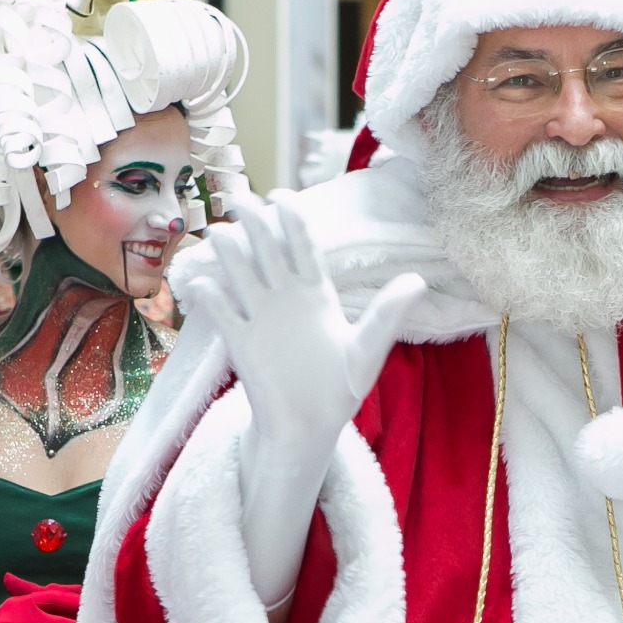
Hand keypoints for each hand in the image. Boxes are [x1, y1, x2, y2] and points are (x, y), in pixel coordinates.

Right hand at [185, 194, 425, 448]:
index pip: (302, 245)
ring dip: (229, 253)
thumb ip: (388, 313)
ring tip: (219, 232)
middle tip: (239, 198)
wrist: (310, 426)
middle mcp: (285, 298)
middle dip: (254, 222)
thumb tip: (418, 281)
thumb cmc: (339, 388)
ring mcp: (261, 318)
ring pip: (241, 274)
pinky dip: (211, 298)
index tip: (280, 195)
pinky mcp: (243, 344)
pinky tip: (203, 283)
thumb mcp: (367, 349)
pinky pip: (223, 314)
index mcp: (316, 293)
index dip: (291, 218)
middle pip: (267, 250)